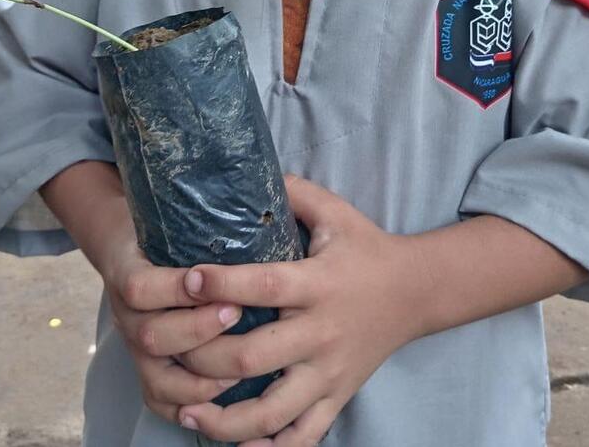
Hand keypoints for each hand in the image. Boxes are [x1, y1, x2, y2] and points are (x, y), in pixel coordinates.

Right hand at [99, 218, 244, 424]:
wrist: (126, 248)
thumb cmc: (163, 227)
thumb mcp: (170, 210)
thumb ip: (207, 205)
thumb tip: (267, 184)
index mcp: (128, 269)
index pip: (140, 287)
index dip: (173, 289)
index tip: (207, 277)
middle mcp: (126, 314)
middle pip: (151, 336)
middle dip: (197, 329)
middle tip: (236, 313)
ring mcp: (135, 348)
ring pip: (157, 378)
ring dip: (201, 377)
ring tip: (242, 366)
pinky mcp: (147, 372)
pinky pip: (161, 402)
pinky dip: (191, 406)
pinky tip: (224, 397)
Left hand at [175, 174, 421, 445]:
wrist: (418, 291)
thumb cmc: (366, 248)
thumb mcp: (335, 211)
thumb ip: (292, 192)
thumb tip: (247, 169)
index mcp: (318, 284)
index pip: (263, 286)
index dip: (221, 285)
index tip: (186, 279)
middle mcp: (321, 334)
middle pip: (255, 358)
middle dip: (206, 359)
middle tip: (170, 352)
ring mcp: (330, 374)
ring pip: (272, 412)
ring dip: (225, 420)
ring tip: (188, 412)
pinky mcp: (337, 397)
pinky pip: (302, 438)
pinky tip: (234, 443)